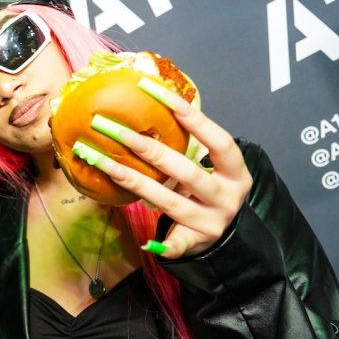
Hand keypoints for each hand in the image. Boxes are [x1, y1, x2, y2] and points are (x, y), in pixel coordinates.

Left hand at [77, 90, 252, 258]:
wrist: (226, 236)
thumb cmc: (210, 192)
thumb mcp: (213, 169)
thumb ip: (191, 146)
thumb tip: (154, 101)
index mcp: (236, 174)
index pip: (218, 141)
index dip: (192, 118)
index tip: (159, 94)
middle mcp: (227, 198)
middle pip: (187, 173)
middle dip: (149, 149)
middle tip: (115, 129)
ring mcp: (212, 223)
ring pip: (170, 203)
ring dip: (134, 181)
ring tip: (102, 163)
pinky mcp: (195, 243)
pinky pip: (176, 245)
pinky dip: (162, 245)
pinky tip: (145, 242)